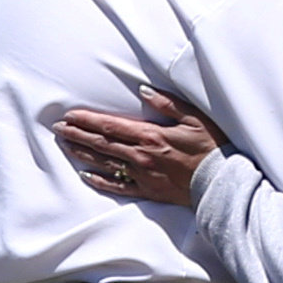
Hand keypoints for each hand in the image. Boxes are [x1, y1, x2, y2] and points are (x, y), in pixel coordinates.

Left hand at [57, 93, 218, 205]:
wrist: (223, 184)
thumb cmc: (214, 149)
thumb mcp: (195, 118)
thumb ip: (167, 104)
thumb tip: (143, 91)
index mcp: (150, 136)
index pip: (111, 126)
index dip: (88, 120)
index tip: (70, 115)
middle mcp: (141, 156)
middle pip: (102, 143)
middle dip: (78, 134)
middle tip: (59, 128)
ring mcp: (142, 175)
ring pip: (105, 163)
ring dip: (83, 153)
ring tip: (66, 145)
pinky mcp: (148, 190)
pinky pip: (118, 186)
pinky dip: (100, 181)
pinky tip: (86, 176)